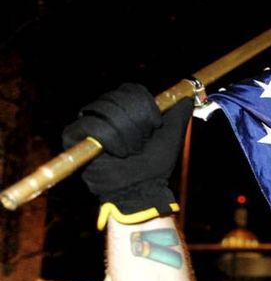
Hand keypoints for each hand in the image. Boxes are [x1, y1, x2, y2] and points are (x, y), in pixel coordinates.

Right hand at [62, 83, 192, 229]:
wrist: (141, 189)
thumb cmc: (155, 165)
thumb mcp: (171, 135)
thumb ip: (178, 113)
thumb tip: (187, 95)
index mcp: (125, 108)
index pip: (131, 90)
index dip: (146, 106)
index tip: (156, 125)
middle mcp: (105, 111)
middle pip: (118, 98)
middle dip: (136, 123)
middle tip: (141, 144)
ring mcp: (87, 122)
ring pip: (105, 110)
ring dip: (125, 133)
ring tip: (130, 151)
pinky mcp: (73, 135)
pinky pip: (90, 125)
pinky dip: (109, 138)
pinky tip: (118, 152)